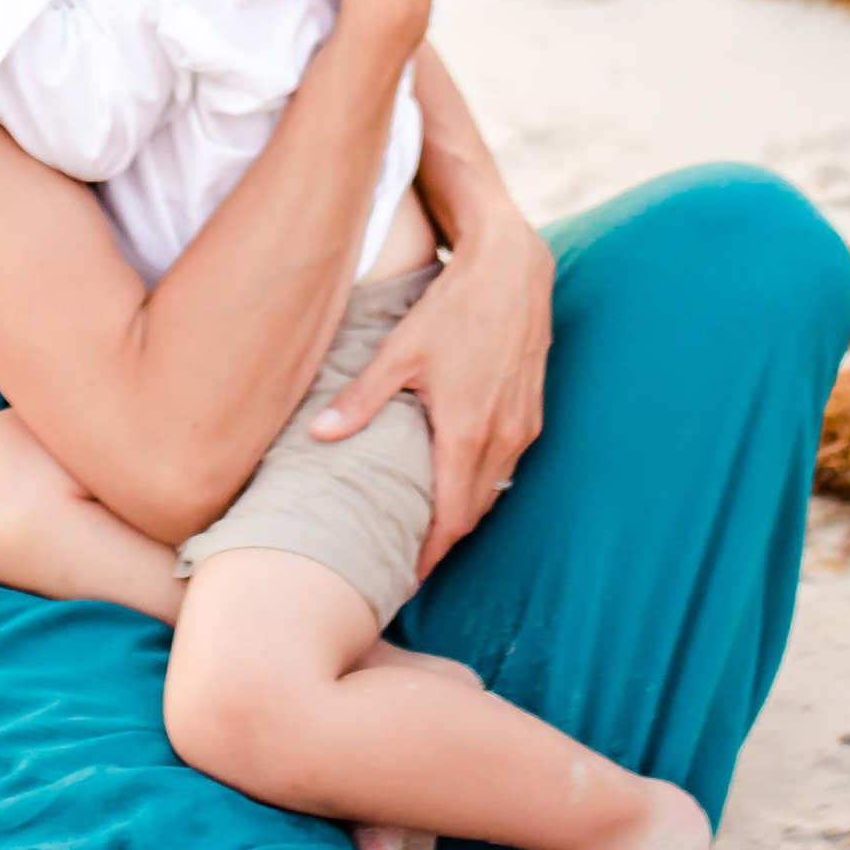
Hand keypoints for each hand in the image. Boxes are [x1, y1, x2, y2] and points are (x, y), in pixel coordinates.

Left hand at [311, 204, 552, 577]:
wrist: (513, 269)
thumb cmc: (453, 307)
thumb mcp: (400, 352)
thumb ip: (361, 400)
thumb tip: (318, 435)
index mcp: (467, 434)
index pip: (450, 520)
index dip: (429, 556)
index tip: (405, 580)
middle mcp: (502, 439)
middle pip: (473, 513)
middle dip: (443, 542)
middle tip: (408, 565)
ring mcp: (523, 426)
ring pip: (493, 490)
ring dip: (464, 513)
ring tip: (428, 531)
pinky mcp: (532, 411)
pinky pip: (507, 465)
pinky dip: (482, 483)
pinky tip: (458, 481)